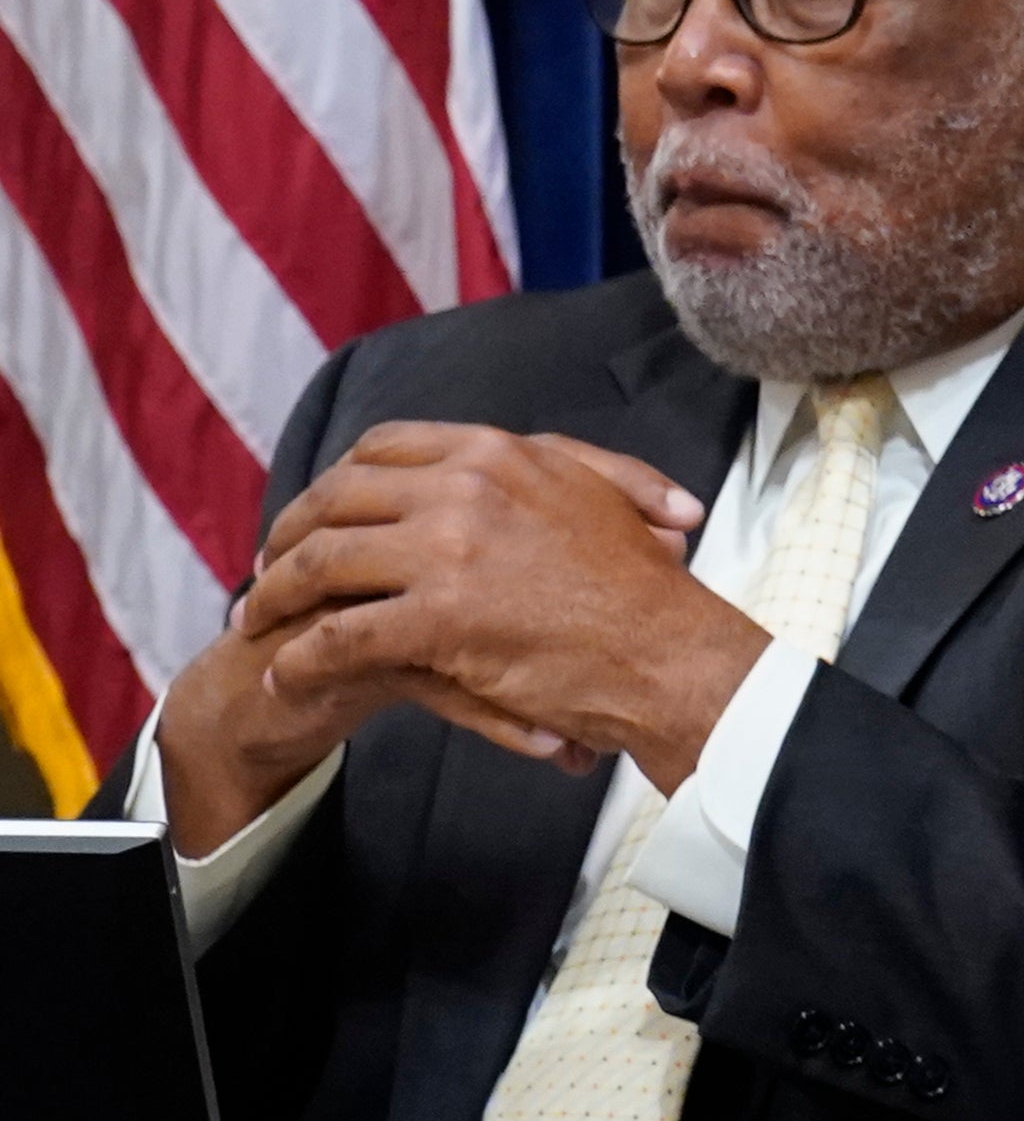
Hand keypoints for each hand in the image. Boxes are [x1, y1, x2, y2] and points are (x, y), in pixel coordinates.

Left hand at [238, 425, 757, 797]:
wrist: (669, 653)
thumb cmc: (646, 590)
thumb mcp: (609, 495)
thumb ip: (564, 464)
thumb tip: (548, 454)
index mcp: (498, 453)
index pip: (383, 447)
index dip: (334, 481)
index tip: (315, 514)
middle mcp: (464, 488)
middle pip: (335, 498)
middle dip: (286, 535)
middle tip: (265, 571)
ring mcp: (447, 552)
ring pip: (323, 563)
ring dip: (276, 595)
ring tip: (256, 624)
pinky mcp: (436, 619)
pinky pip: (338, 634)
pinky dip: (301, 656)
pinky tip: (286, 672)